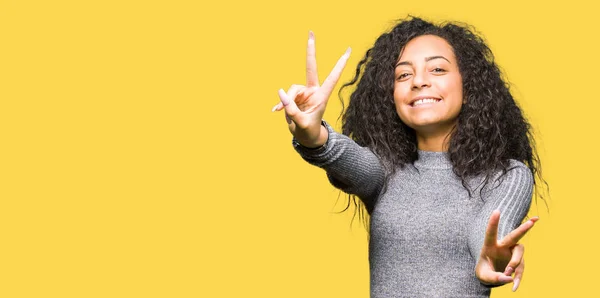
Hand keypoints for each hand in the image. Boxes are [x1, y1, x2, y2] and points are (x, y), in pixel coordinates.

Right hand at [272, 31, 350, 146]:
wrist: (305, 137)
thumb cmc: (308, 131)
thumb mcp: (301, 123)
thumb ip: (291, 110)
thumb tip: (280, 93)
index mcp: (322, 96)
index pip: (332, 77)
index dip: (340, 65)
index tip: (348, 50)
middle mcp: (313, 91)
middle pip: (310, 67)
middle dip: (310, 50)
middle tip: (311, 32)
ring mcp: (303, 93)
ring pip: (291, 89)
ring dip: (286, 101)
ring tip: (283, 113)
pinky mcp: (293, 97)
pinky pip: (284, 97)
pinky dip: (280, 104)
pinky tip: (274, 111)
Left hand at [475, 210, 538, 291]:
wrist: (489, 275)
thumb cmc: (484, 271)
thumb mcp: (484, 276)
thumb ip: (494, 278)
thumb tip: (509, 278)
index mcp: (490, 246)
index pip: (491, 233)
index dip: (493, 222)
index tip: (496, 211)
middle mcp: (503, 246)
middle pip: (514, 236)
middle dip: (523, 229)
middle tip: (533, 221)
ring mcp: (512, 253)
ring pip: (519, 253)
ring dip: (514, 263)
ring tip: (507, 272)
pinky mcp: (518, 261)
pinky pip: (521, 268)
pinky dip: (518, 278)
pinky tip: (514, 288)